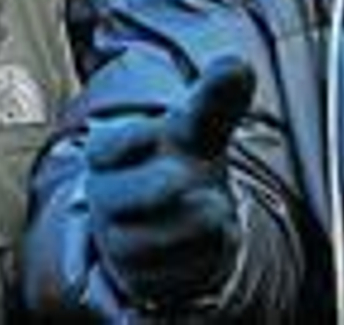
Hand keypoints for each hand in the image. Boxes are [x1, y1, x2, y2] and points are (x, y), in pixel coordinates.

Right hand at [85, 57, 255, 305]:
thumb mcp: (200, 126)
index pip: (106, 148)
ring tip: (212, 206)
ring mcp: (121, 242)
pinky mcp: (143, 278)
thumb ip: (216, 96)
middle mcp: (109, 199)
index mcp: (113, 153)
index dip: (127, 141)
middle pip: (116, 198)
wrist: (181, 216)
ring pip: (145, 241)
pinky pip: (169, 274)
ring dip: (187, 223)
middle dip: (151, 188)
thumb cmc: (181, 158)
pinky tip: (213, 237)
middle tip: (181, 177)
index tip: (154, 133)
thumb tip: (237, 65)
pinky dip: (199, 254)